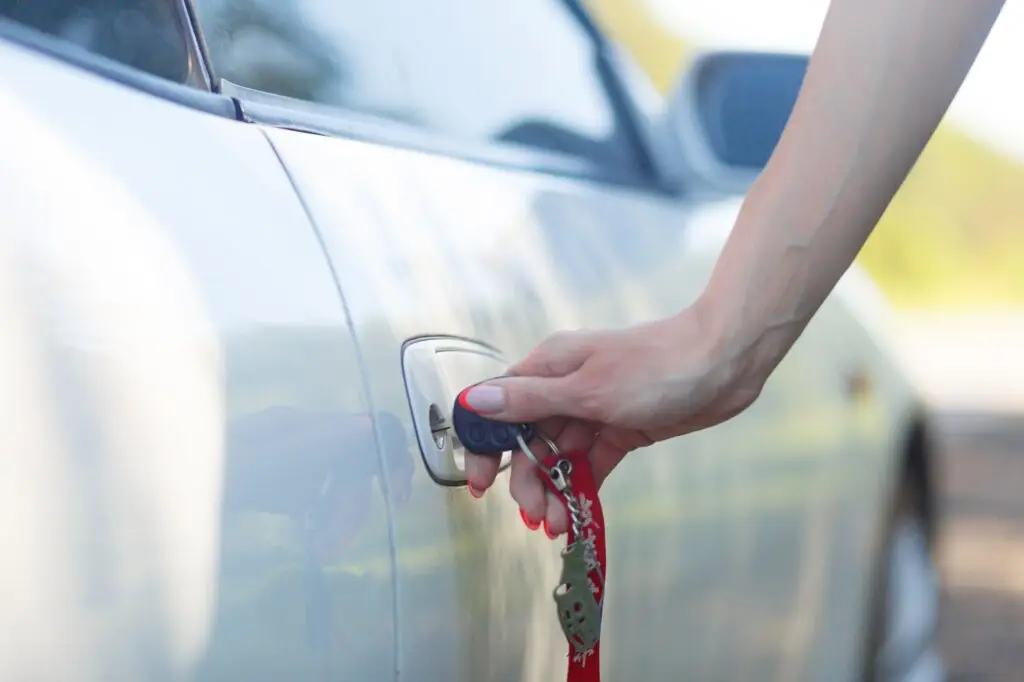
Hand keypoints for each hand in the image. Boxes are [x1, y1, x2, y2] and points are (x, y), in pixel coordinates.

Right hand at [462, 301, 764, 536]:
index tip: (481, 484)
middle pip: (528, 440)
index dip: (484, 446)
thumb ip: (529, 401)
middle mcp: (565, 388)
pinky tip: (576, 513)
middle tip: (535, 516)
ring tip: (558, 525)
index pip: (498, 408)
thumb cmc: (654, 366)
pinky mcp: (621, 429)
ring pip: (559, 457)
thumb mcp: (586, 388)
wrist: (723, 363)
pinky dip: (581, 486)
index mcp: (549, 368)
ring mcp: (594, 409)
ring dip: (554, 490)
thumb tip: (474, 402)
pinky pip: (590, 462)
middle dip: (526, 480)